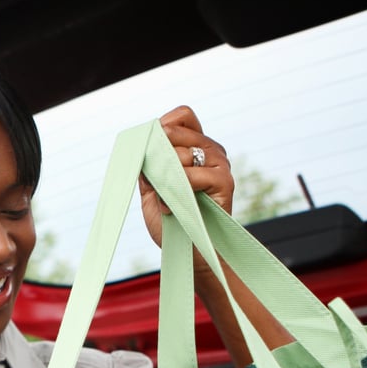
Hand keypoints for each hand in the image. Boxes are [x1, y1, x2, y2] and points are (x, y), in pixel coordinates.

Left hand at [139, 105, 233, 246]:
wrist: (187, 251)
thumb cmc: (170, 220)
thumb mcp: (152, 187)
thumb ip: (148, 164)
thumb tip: (141, 143)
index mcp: (197, 146)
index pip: (182, 116)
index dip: (163, 127)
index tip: (152, 152)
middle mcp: (212, 150)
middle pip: (176, 131)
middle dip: (157, 158)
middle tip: (158, 184)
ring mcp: (221, 164)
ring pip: (181, 153)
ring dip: (164, 179)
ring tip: (166, 200)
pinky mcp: (225, 182)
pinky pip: (193, 174)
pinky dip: (176, 190)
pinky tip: (173, 207)